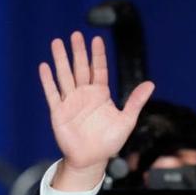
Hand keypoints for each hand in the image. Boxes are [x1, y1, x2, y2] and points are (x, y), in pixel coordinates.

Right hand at [38, 31, 153, 189]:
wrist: (92, 160)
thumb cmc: (109, 142)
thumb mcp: (127, 121)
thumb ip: (136, 102)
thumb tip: (150, 84)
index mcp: (100, 95)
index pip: (99, 70)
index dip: (98, 55)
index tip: (96, 39)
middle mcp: (85, 95)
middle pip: (81, 68)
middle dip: (78, 52)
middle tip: (76, 35)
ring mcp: (71, 102)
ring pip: (65, 76)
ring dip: (61, 60)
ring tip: (57, 43)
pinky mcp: (59, 112)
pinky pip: (53, 93)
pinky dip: (48, 81)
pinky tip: (44, 67)